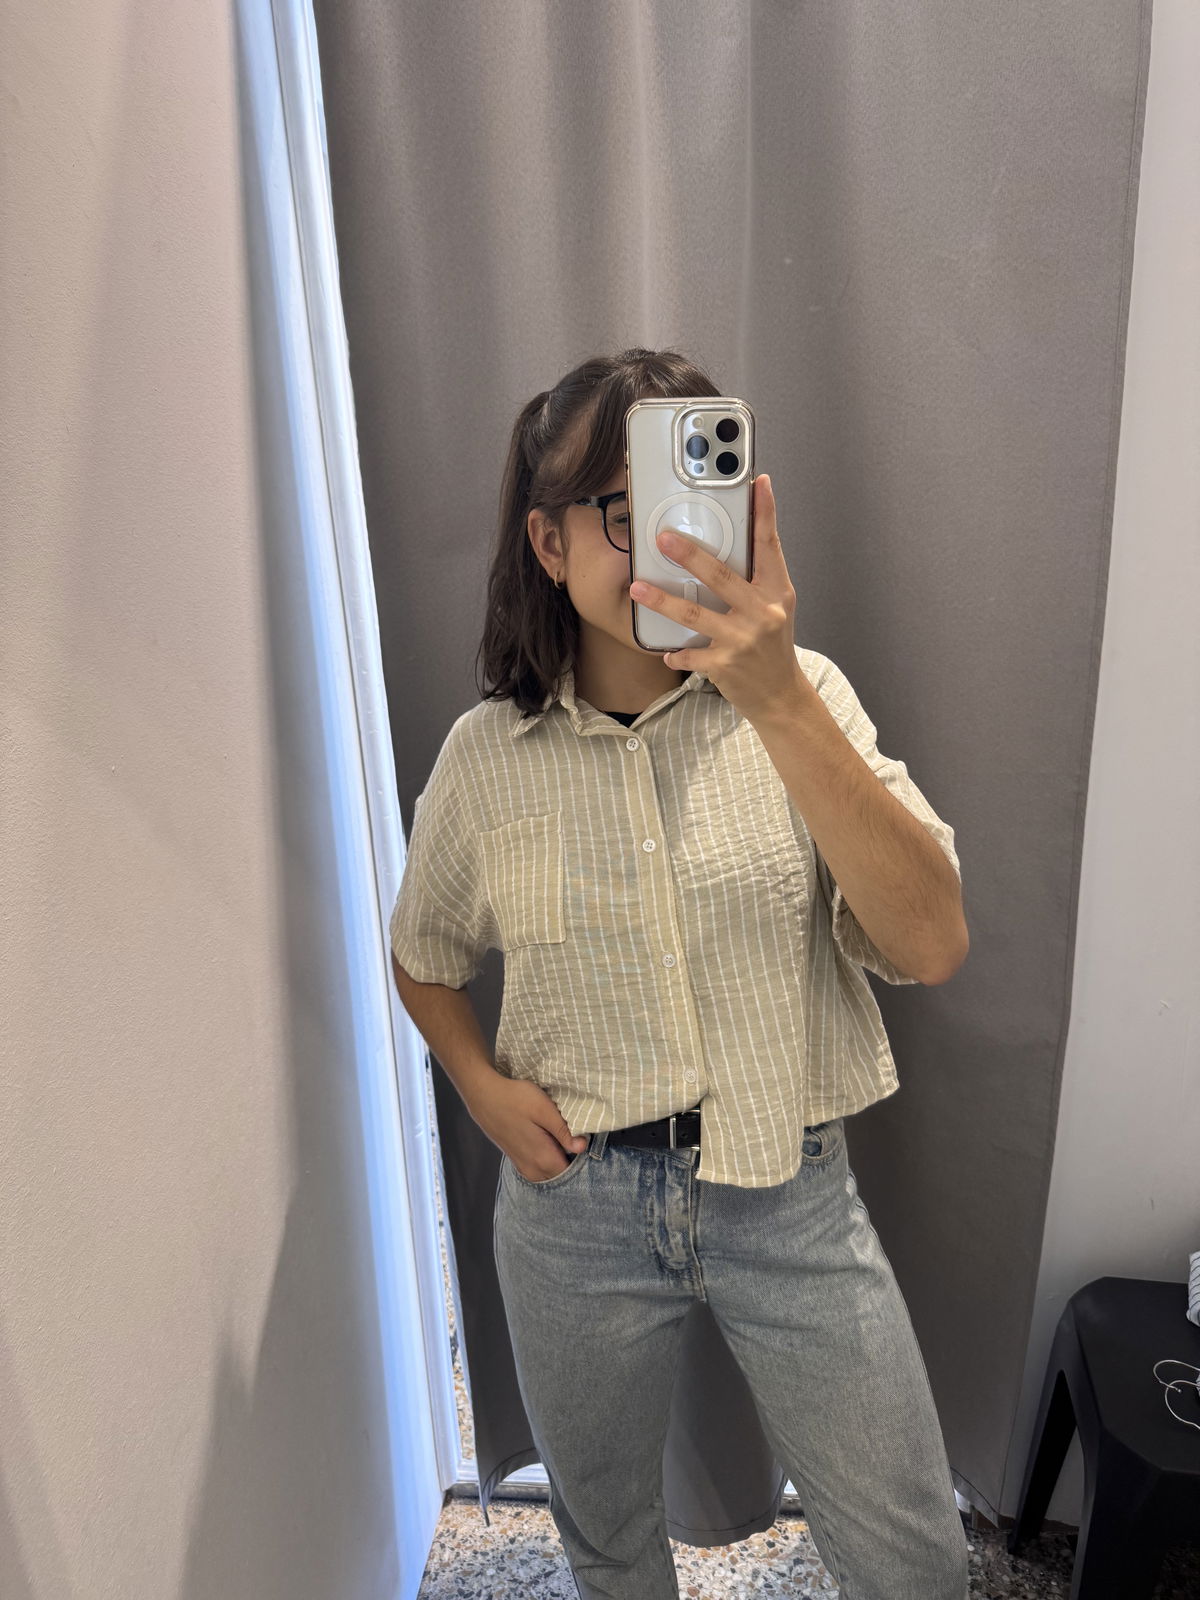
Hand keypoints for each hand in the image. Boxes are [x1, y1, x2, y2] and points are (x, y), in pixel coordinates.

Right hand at [469, 1074, 588, 1182]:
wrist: (484, 1096)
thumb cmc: (515, 1099)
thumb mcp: (544, 1110)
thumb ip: (564, 1131)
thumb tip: (582, 1147)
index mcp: (543, 1158)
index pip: (573, 1172)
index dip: (583, 1158)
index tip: (584, 1140)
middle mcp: (533, 1169)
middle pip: (562, 1174)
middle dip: (572, 1160)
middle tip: (575, 1136)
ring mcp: (523, 1166)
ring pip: (551, 1173)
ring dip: (559, 1159)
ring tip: (562, 1137)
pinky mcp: (517, 1160)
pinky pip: (540, 1169)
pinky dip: (548, 1159)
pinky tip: (548, 1140)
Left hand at [628, 473, 807, 724]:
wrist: (779, 694)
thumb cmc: (772, 645)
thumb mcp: (776, 606)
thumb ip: (758, 576)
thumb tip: (736, 538)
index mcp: (777, 591)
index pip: (769, 545)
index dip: (765, 512)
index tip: (758, 483)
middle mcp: (763, 612)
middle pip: (721, 576)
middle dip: (690, 555)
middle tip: (662, 539)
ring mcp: (743, 639)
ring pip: (696, 613)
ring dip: (663, 600)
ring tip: (639, 588)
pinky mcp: (725, 664)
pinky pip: (691, 653)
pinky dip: (676, 652)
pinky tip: (665, 650)